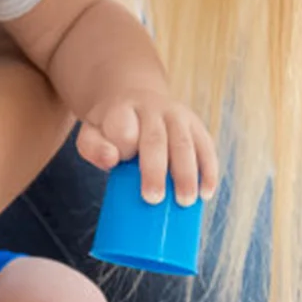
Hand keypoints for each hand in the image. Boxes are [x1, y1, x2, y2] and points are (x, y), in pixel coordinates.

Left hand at [76, 92, 219, 206]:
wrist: (136, 100)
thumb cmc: (112, 128)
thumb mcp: (92, 133)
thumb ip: (93, 147)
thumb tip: (111, 159)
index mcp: (124, 109)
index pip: (124, 126)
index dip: (124, 143)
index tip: (123, 160)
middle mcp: (153, 109)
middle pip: (156, 139)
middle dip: (156, 170)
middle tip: (153, 199)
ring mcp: (178, 116)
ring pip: (184, 143)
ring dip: (187, 174)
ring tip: (185, 201)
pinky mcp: (196, 126)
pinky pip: (206, 147)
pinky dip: (208, 171)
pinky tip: (206, 192)